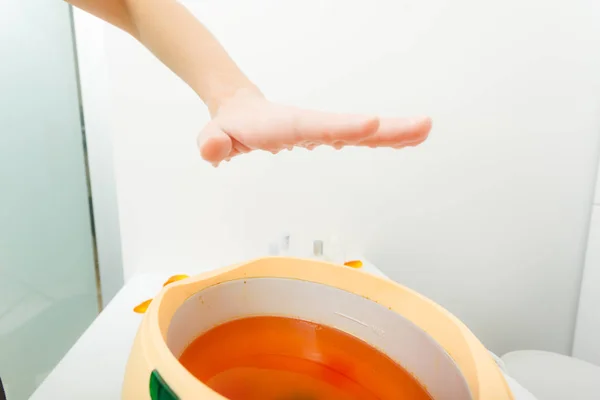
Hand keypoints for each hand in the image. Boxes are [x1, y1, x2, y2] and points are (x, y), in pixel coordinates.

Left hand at [197, 89, 431, 165]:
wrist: (239, 111)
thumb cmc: (229, 127)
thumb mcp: (213, 137)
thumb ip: (212, 143)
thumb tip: (212, 149)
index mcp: (285, 126)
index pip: (316, 127)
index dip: (343, 126)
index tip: (370, 124)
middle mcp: (311, 125)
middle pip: (351, 127)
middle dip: (386, 129)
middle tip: (422, 126)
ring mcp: (322, 128)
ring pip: (362, 131)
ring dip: (394, 133)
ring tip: (425, 131)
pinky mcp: (328, 133)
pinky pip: (360, 136)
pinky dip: (384, 138)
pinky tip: (407, 141)